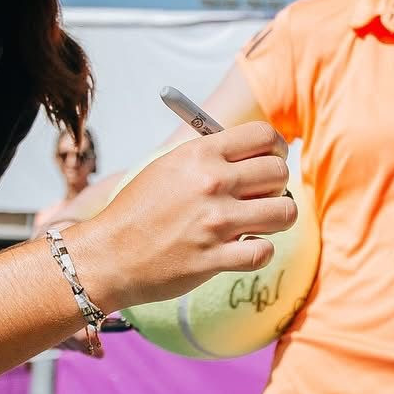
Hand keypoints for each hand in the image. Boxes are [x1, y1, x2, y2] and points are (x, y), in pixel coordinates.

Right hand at [68, 123, 294, 311]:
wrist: (108, 254)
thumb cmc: (138, 211)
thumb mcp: (169, 165)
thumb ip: (209, 155)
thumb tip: (253, 151)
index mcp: (200, 155)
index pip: (264, 136)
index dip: (276, 148)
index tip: (273, 160)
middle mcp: (212, 183)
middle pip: (279, 173)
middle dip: (276, 185)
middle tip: (261, 195)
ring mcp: (216, 222)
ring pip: (284, 212)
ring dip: (276, 218)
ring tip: (257, 222)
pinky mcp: (216, 258)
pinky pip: (265, 251)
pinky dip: (259, 252)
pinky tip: (243, 248)